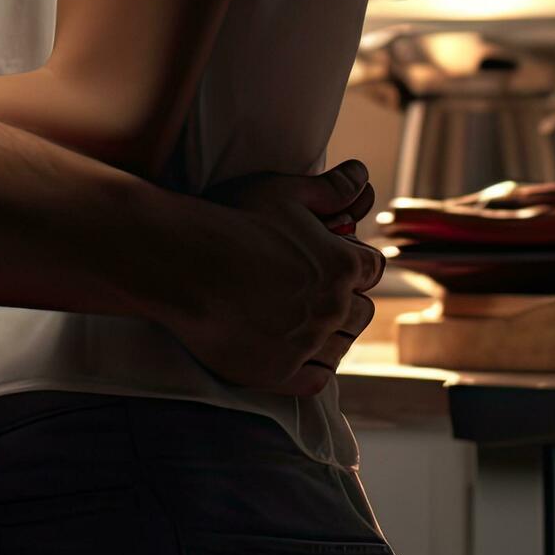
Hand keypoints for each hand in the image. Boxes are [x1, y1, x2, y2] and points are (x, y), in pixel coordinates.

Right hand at [156, 159, 385, 395]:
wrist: (183, 262)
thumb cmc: (232, 219)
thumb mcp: (283, 191)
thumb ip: (330, 187)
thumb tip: (361, 174)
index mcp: (341, 264)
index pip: (372, 269)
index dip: (354, 261)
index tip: (333, 258)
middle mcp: (332, 308)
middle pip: (360, 312)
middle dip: (345, 299)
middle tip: (313, 288)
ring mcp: (307, 344)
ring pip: (341, 347)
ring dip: (331, 334)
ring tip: (302, 319)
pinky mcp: (280, 372)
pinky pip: (316, 379)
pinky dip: (313, 367)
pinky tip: (295, 350)